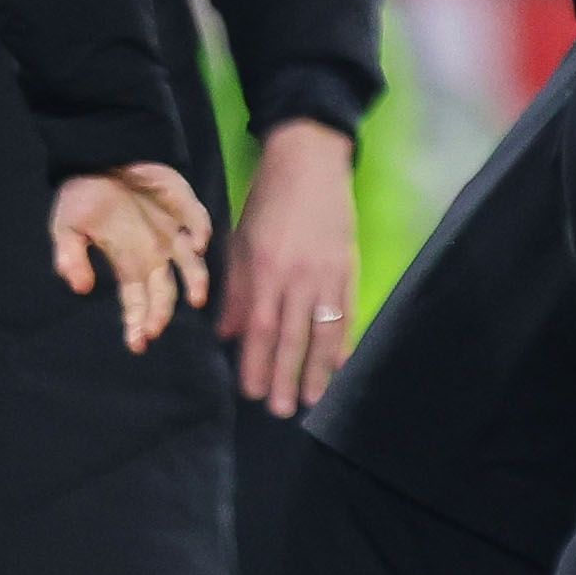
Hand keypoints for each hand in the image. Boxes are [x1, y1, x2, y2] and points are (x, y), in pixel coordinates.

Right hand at [47, 162, 211, 350]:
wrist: (99, 156)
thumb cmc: (83, 195)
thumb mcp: (65, 226)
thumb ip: (70, 257)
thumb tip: (80, 287)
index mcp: (129, 262)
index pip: (136, 300)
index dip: (138, 322)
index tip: (138, 344)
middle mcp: (156, 253)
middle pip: (164, 292)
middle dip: (160, 314)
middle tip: (155, 331)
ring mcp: (174, 231)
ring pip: (192, 264)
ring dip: (196, 281)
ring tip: (194, 299)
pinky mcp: (185, 206)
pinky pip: (198, 222)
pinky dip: (199, 232)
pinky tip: (195, 244)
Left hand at [216, 119, 357, 413]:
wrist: (310, 165)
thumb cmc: (267, 202)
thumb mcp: (238, 242)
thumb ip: (234, 290)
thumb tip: (226, 334)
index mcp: (263, 269)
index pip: (258, 326)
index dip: (255, 362)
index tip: (251, 391)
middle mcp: (296, 277)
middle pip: (291, 336)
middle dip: (286, 376)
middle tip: (282, 410)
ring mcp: (327, 274)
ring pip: (322, 331)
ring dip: (318, 369)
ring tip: (315, 398)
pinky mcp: (349, 268)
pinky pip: (346, 313)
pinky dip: (344, 340)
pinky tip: (342, 364)